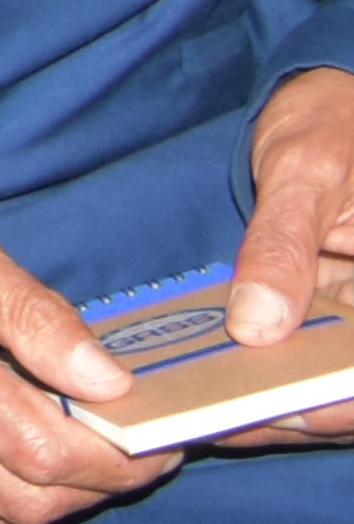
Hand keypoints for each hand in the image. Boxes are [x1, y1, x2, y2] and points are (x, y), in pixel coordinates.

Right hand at [0, 154, 166, 523]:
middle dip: (96, 490)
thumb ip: (30, 311)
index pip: (39, 449)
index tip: (157, 441)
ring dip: (51, 498)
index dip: (116, 461)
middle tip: (135, 454)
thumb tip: (106, 378)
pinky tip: (19, 449)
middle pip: (20, 499)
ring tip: (87, 453)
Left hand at [202, 68, 353, 449]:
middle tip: (205, 420)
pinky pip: (289, 350)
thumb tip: (259, 327)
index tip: (268, 415)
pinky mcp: (321, 316)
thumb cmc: (334, 126)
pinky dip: (249, 366)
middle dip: (284, 409)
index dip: (331, 407)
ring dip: (260, 397)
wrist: (331, 103)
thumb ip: (283, 248)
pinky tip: (192, 375)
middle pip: (341, 390)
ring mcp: (350, 323)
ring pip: (314, 381)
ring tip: (185, 409)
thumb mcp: (307, 174)